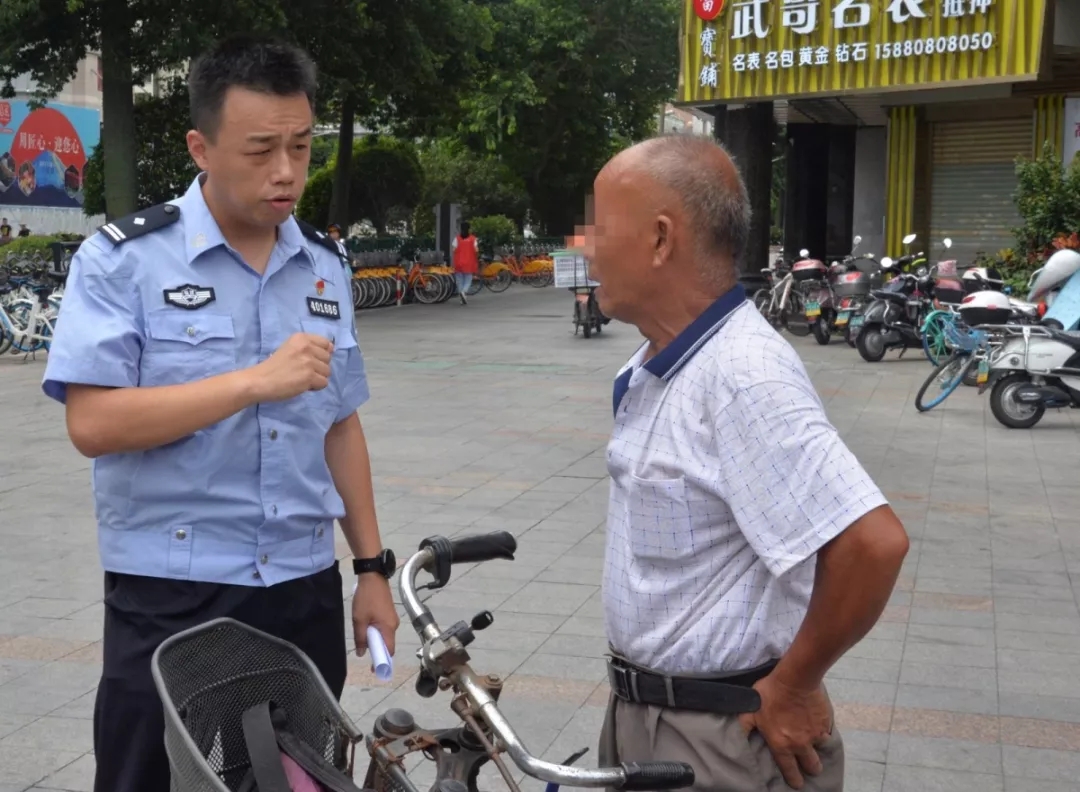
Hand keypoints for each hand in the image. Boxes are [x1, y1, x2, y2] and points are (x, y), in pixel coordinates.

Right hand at [249, 333, 332, 401]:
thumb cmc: (274, 367)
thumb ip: (309, 348)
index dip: (321, 354)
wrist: (259, 380)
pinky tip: (303, 385)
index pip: (326, 343)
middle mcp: (306, 346)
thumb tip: (331, 350)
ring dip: (317, 377)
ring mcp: (309, 361)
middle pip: (328, 358)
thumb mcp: (290, 348)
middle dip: (319, 367)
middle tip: (303, 371)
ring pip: (327, 371)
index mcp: (301, 337)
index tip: (312, 360)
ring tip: (302, 378)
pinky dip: (315, 387)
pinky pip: (324, 383)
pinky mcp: (309, 376)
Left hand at [352, 574, 399, 661]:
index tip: (373, 668)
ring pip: (384, 634)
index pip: (389, 650)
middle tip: (363, 649)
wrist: (373, 576)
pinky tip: (366, 624)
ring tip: (362, 633)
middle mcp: (394, 624)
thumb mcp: (359, 620)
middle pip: (387, 643)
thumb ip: (360, 638)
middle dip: (376, 649)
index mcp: (389, 628)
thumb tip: (362, 653)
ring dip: (374, 637)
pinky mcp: (389, 612)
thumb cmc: (366, 598)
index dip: (382, 661)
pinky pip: (384, 626)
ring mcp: (392, 617)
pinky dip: (376, 629)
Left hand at [738, 673, 832, 789]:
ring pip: (821, 750)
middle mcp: (800, 745)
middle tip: (808, 765)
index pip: (790, 771)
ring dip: (818, 749)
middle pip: (812, 766)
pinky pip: (827, 733)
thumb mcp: (751, 710)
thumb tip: (737, 736)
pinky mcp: (826, 724)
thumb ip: (745, 726)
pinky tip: (818, 726)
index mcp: (781, 745)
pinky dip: (823, 732)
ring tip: (814, 744)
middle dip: (811, 768)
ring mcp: (815, 735)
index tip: (797, 783)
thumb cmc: (770, 694)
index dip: (794, 779)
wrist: (795, 680)